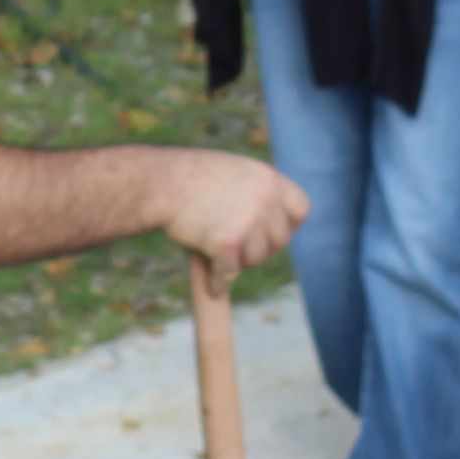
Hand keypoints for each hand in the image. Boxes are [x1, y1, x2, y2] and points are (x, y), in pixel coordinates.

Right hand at [156, 153, 308, 274]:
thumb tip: (272, 221)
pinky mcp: (227, 243)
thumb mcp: (233, 172)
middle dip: (260, 248)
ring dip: (239, 262)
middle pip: (279, 240)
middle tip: (237, 250)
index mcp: (268, 179)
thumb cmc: (188, 178)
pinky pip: (230, 274)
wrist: (159, 183)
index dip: (288, 225)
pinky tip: (213, 286)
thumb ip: (256, 192)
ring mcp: (248, 221)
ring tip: (218, 256)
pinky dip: (220, 282)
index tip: (271, 233)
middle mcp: (264, 199)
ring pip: (256, 258)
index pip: (300, 209)